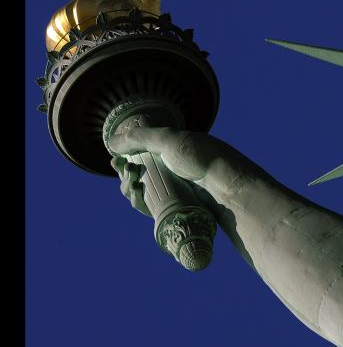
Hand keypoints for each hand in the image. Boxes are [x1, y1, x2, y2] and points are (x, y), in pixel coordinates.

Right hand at [107, 128, 264, 210]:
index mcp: (174, 152)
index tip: (116, 161)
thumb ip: (140, 138)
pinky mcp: (177, 209)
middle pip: (139, 177)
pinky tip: (137, 195)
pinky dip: (140, 203)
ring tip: (133, 185)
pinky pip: (152, 208)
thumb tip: (111, 142)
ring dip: (130, 189)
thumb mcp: (170, 141)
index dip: (125, 160)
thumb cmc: (202, 158)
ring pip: (143, 194)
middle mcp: (174, 171)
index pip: (142, 156)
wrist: (227, 185)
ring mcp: (175, 191)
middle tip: (127, 173)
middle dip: (126, 176)